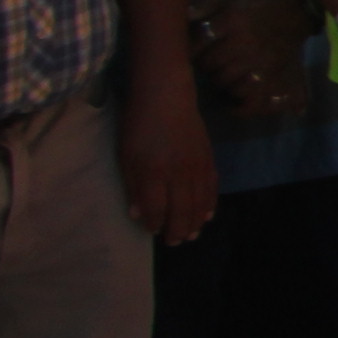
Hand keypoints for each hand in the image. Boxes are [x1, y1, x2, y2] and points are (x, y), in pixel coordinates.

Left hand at [120, 81, 216, 246]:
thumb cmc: (138, 124)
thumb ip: (132, 186)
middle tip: (174, 242)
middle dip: (177, 230)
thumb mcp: (125, 155)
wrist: (166, 95)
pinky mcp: (209, 159)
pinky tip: (207, 215)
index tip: (151, 231)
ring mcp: (197, 166)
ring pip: (200, 203)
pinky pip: (212, 188)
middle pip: (181, 211)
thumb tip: (137, 214)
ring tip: (191, 235)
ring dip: (196, 222)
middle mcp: (178, 173)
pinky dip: (210, 204)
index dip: (154, 224)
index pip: (156, 209)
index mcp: (153, 172)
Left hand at [191, 0, 315, 124]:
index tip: (191, 51)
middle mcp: (245, 42)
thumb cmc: (256, 2)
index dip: (190, 49)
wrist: (296, 8)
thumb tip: (183, 17)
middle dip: (204, 65)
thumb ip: (204, 6)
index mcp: (232, 20)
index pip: (198, 43)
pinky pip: (249, 97)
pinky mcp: (271, 73)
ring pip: (224, 82)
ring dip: (218, 81)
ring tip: (221, 74)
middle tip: (207, 62)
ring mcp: (259, 60)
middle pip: (209, 65)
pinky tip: (232, 104)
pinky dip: (238, 105)